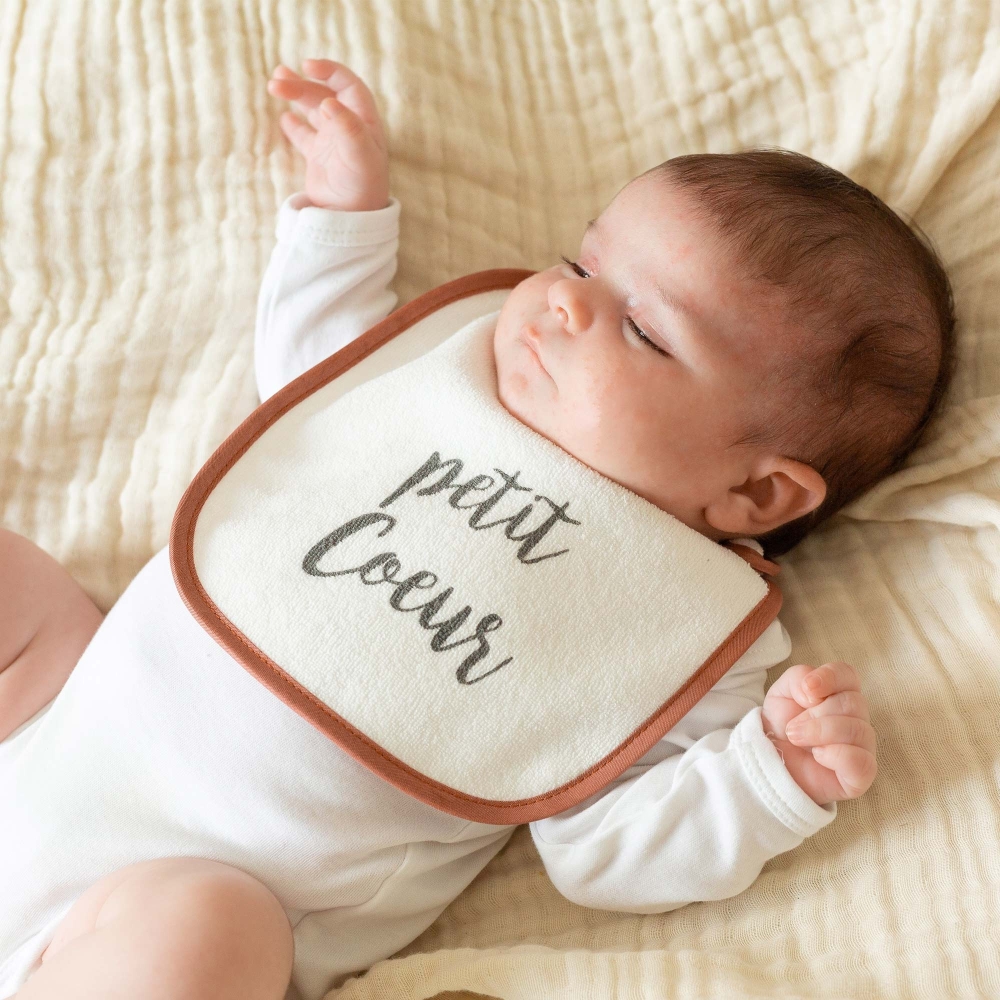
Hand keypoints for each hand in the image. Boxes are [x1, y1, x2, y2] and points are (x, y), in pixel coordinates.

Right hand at [267, 58, 389, 211]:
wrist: (351, 218)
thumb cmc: (362, 186)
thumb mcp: (360, 156)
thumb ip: (347, 127)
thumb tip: (329, 101)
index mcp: (363, 121)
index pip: (347, 85)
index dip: (329, 71)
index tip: (308, 65)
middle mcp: (348, 127)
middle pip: (323, 95)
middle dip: (301, 86)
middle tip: (276, 83)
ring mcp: (333, 141)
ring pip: (312, 109)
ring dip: (295, 95)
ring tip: (274, 84)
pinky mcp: (319, 157)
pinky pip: (305, 134)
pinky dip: (294, 124)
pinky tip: (284, 117)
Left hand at [761, 661, 876, 804]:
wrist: (772, 763)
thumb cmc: (782, 727)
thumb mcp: (781, 693)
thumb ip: (797, 677)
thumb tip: (815, 689)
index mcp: (840, 694)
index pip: (848, 674)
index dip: (830, 677)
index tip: (808, 689)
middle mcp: (857, 718)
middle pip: (852, 703)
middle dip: (815, 714)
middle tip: (793, 727)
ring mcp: (863, 746)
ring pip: (857, 729)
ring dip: (818, 733)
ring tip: (797, 739)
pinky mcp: (862, 774)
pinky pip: (860, 760)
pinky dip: (833, 756)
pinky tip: (818, 757)